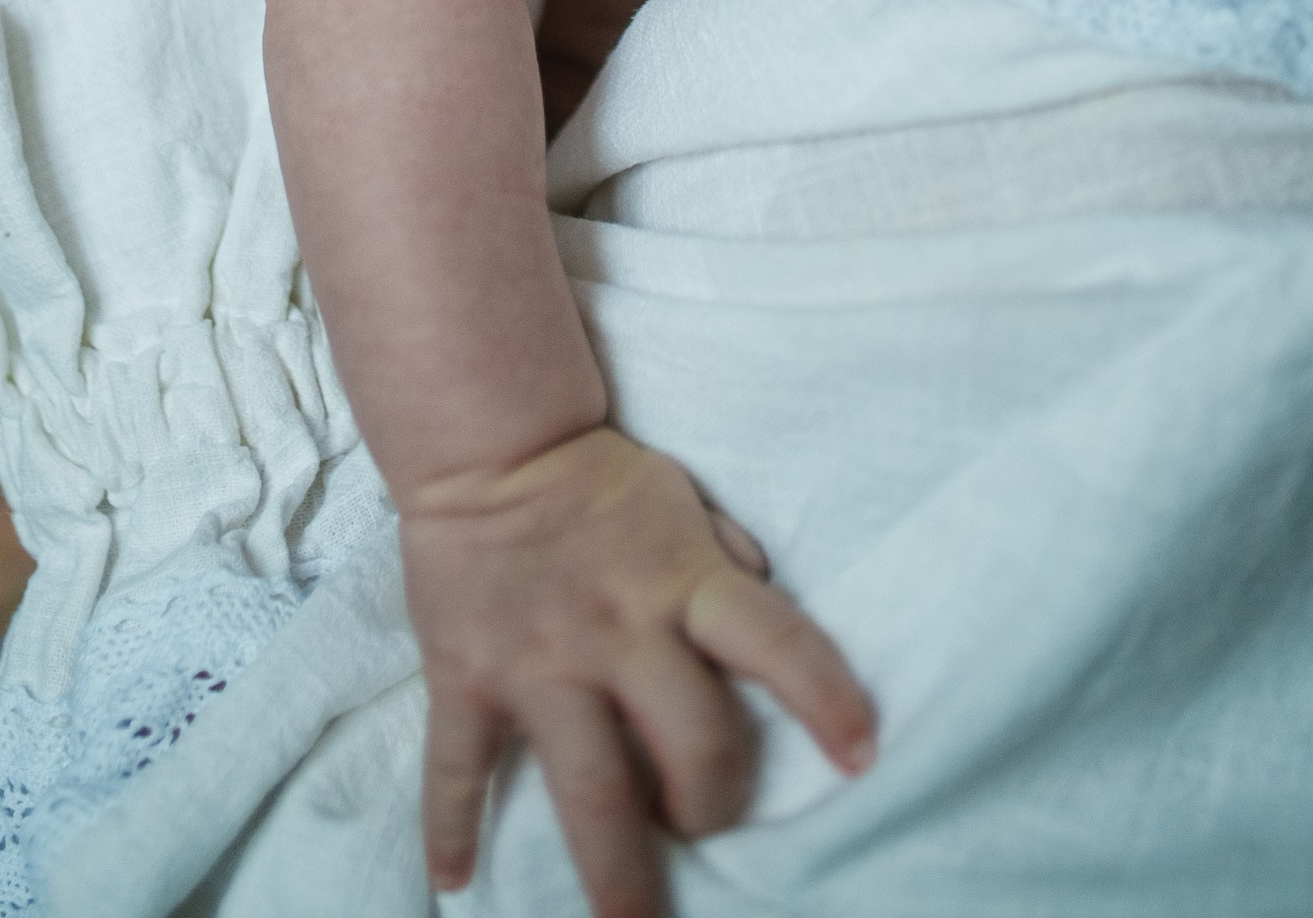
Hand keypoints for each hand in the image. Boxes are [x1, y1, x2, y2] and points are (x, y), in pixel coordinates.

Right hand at [402, 425, 874, 917]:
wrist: (488, 438)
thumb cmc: (599, 479)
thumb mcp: (682, 503)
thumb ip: (728, 565)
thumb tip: (772, 611)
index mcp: (682, 582)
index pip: (774, 641)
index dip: (825, 697)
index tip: (862, 755)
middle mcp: (619, 631)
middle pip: (690, 745)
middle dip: (712, 808)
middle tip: (704, 826)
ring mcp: (539, 662)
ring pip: (590, 787)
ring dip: (614, 873)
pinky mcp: (466, 675)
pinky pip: (458, 765)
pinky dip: (449, 826)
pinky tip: (453, 880)